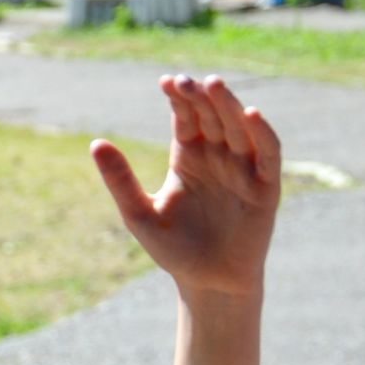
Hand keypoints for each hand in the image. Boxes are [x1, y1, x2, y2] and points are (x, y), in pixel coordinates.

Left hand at [91, 75, 280, 299]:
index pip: (186, 118)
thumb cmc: (173, 250)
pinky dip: (262, 133)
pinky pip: (268, 154)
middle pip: (212, 116)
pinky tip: (250, 114)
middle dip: (200, 96)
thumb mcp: (139, 214)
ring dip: (229, 105)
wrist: (208, 283)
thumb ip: (120, 180)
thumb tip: (96, 143)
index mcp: (188, 157)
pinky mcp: (266, 187)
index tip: (165, 82)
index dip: (178, 99)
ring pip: (239, 127)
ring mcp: (243, 169)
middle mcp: (218, 156)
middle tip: (185, 81)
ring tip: (213, 85)